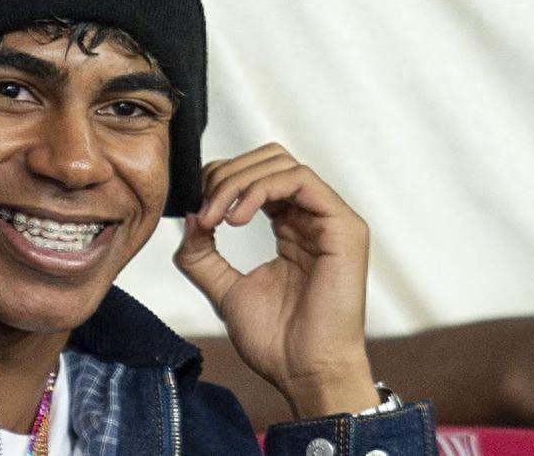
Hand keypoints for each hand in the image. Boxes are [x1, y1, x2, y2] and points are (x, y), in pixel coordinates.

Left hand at [174, 143, 379, 417]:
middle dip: (225, 176)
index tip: (195, 212)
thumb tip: (189, 215)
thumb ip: (203, 254)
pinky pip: (300, 179)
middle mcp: (312, 217)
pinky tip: (236, 219)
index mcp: (290, 227)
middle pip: (267, 160)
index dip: (220, 182)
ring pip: (280, 163)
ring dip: (238, 182)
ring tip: (217, 217)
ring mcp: (331, 219)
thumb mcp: (224, 289)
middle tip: (204, 211)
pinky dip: (260, 190)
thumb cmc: (277, 341)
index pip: (255, 177)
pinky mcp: (344, 226)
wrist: (305, 373)